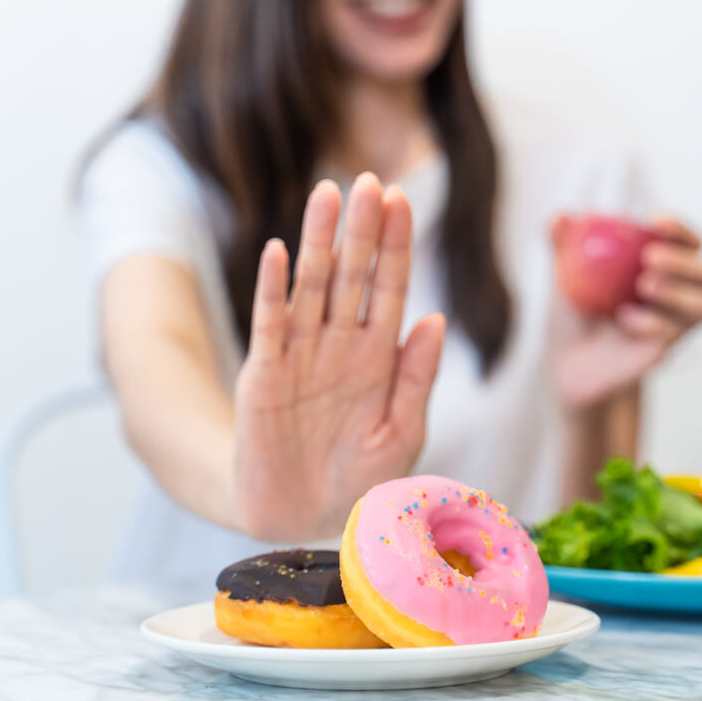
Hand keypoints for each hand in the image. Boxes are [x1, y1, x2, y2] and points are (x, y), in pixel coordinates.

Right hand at [232, 173, 445, 540]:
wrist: (300, 519)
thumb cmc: (357, 478)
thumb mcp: (401, 432)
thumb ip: (417, 378)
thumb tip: (437, 319)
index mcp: (379, 356)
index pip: (390, 287)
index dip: (396, 245)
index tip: (402, 200)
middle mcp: (340, 345)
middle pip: (353, 275)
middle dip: (362, 229)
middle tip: (369, 180)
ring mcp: (301, 355)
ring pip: (312, 286)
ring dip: (319, 241)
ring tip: (327, 194)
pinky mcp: (264, 375)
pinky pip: (269, 324)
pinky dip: (273, 289)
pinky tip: (278, 251)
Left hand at [550, 215, 701, 408]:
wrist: (569, 362)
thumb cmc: (574, 310)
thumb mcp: (564, 275)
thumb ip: (563, 244)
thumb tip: (561, 216)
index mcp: (664, 265)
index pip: (689, 242)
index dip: (681, 229)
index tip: (657, 220)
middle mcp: (680, 293)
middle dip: (685, 261)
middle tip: (650, 257)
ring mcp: (677, 325)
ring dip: (679, 292)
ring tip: (644, 285)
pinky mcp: (667, 349)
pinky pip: (675, 334)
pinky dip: (653, 322)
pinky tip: (624, 318)